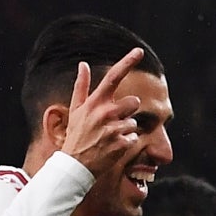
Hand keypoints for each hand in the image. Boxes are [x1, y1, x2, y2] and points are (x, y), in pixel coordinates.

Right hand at [58, 49, 146, 179]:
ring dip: (126, 129)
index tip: (139, 51)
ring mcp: (114, 128)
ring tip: (110, 137)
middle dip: (128, 112)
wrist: (76, 164)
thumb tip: (83, 65)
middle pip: (134, 102)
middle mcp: (105, 112)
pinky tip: (113, 147)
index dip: (127, 62)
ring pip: (135, 122)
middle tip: (112, 123)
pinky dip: (127, 142)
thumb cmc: (77, 134)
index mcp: (95, 102)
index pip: (113, 77)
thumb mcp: (76, 110)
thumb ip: (81, 87)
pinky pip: (135, 138)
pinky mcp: (122, 143)